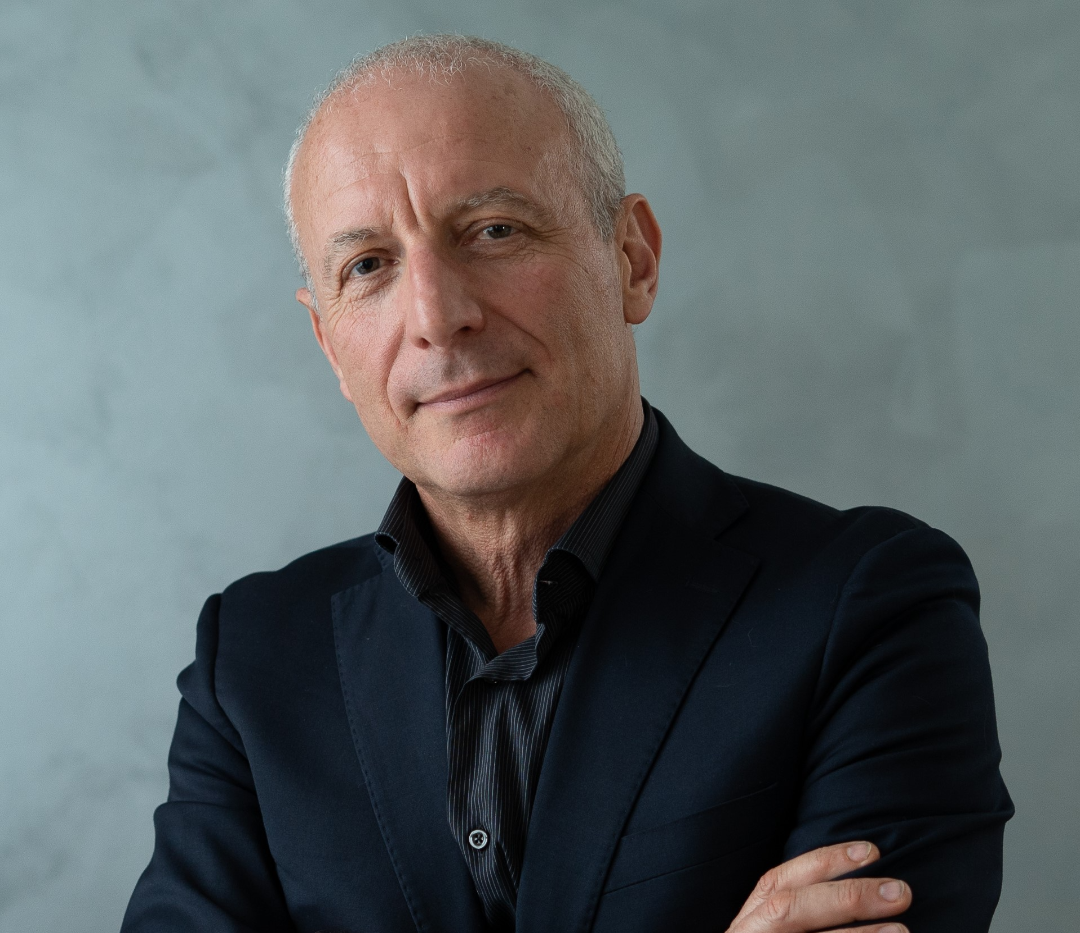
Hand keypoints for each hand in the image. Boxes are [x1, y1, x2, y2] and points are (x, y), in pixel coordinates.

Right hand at [726, 841, 911, 932]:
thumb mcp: (774, 932)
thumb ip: (805, 916)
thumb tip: (866, 894)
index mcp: (749, 924)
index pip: (779, 882)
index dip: (823, 862)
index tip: (871, 852)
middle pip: (789, 910)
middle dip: (846, 897)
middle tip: (900, 892)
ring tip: (901, 931)